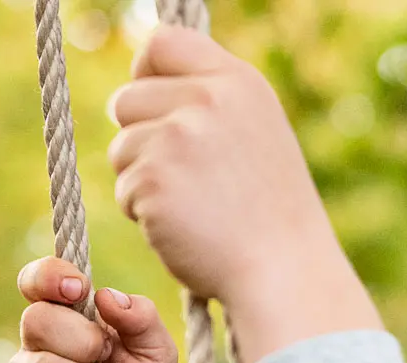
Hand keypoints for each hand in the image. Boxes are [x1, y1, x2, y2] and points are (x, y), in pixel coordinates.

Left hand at [107, 27, 380, 362]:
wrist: (284, 274)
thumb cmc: (272, 217)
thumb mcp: (258, 136)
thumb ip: (213, 102)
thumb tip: (146, 82)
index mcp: (239, 82)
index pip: (164, 42)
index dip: (146, 72)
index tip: (153, 105)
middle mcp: (208, 98)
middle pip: (128, 98)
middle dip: (140, 137)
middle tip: (181, 177)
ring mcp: (178, 136)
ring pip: (122, 148)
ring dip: (142, 181)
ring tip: (193, 208)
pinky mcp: (153, 177)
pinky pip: (124, 189)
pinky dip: (145, 215)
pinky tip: (185, 229)